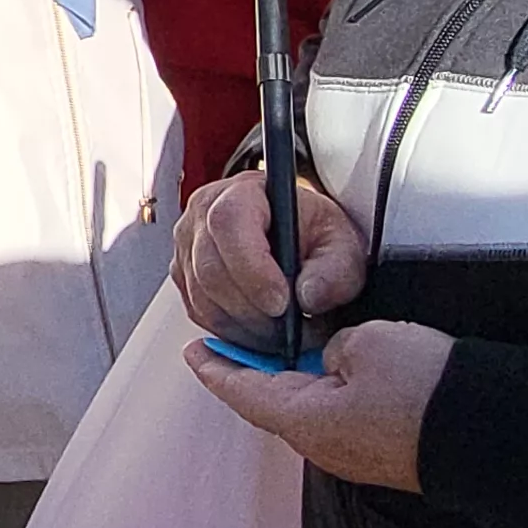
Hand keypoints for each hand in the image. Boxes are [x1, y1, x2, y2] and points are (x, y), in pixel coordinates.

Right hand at [174, 172, 371, 348]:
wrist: (299, 238)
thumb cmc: (316, 234)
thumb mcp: (342, 246)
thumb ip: (335, 270)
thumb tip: (308, 296)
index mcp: (242, 192)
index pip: (228, 223)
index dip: (251, 268)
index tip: (282, 302)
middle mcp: (203, 214)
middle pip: (211, 270)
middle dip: (253, 311)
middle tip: (291, 331)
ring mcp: (188, 246)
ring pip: (203, 299)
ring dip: (245, 327)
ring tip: (283, 334)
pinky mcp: (184, 277)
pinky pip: (200, 314)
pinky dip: (232, 332)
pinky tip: (262, 331)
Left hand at [184, 319, 453, 489]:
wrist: (489, 432)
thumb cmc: (424, 390)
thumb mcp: (367, 343)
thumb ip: (335, 345)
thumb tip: (337, 358)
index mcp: (305, 421)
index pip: (243, 392)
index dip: (217, 368)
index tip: (194, 352)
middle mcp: (322, 445)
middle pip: (273, 401)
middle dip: (254, 369)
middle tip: (236, 341)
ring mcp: (353, 452)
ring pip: (310, 406)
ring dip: (294, 376)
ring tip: (287, 344)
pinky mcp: (381, 450)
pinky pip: (340, 414)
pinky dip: (327, 387)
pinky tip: (337, 364)